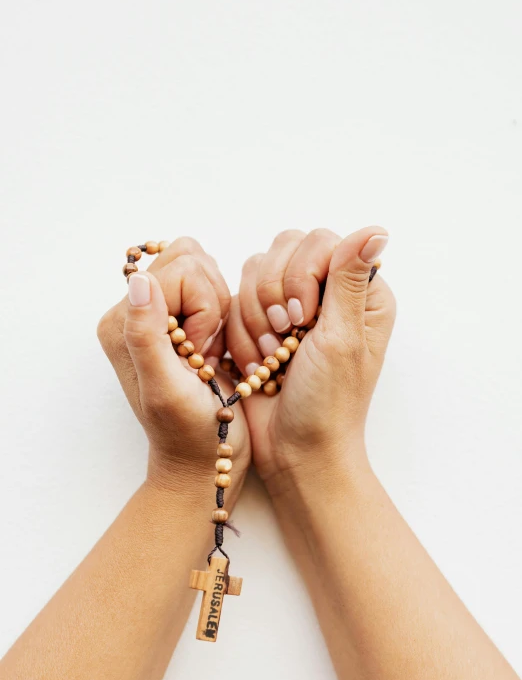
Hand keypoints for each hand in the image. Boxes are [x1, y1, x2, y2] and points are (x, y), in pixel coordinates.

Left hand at [97, 237, 250, 494]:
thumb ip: (146, 334)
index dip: (203, 307)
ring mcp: (160, 312)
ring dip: (219, 311)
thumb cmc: (189, 432)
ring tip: (209, 353)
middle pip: (191, 259)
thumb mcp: (165, 388)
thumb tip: (140, 281)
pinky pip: (214, 287)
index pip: (178, 269)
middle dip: (211, 304)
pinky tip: (215, 351)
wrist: (205, 457)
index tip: (199, 352)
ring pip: (206, 269)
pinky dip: (225, 315)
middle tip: (204, 352)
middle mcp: (135, 311)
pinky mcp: (182, 318)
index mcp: (122, 321)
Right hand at [225, 227, 394, 487]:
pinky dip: (240, 333)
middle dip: (274, 297)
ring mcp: (290, 304)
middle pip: (284, 248)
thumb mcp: (342, 339)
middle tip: (285, 339)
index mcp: (361, 292)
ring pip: (254, 270)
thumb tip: (376, 230)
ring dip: (256, 319)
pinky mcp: (259, 319)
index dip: (302, 274)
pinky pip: (235, 298)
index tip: (303, 320)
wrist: (292, 449)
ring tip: (273, 357)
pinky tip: (258, 364)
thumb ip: (350, 279)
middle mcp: (327, 291)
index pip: (322, 242)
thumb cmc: (327, 403)